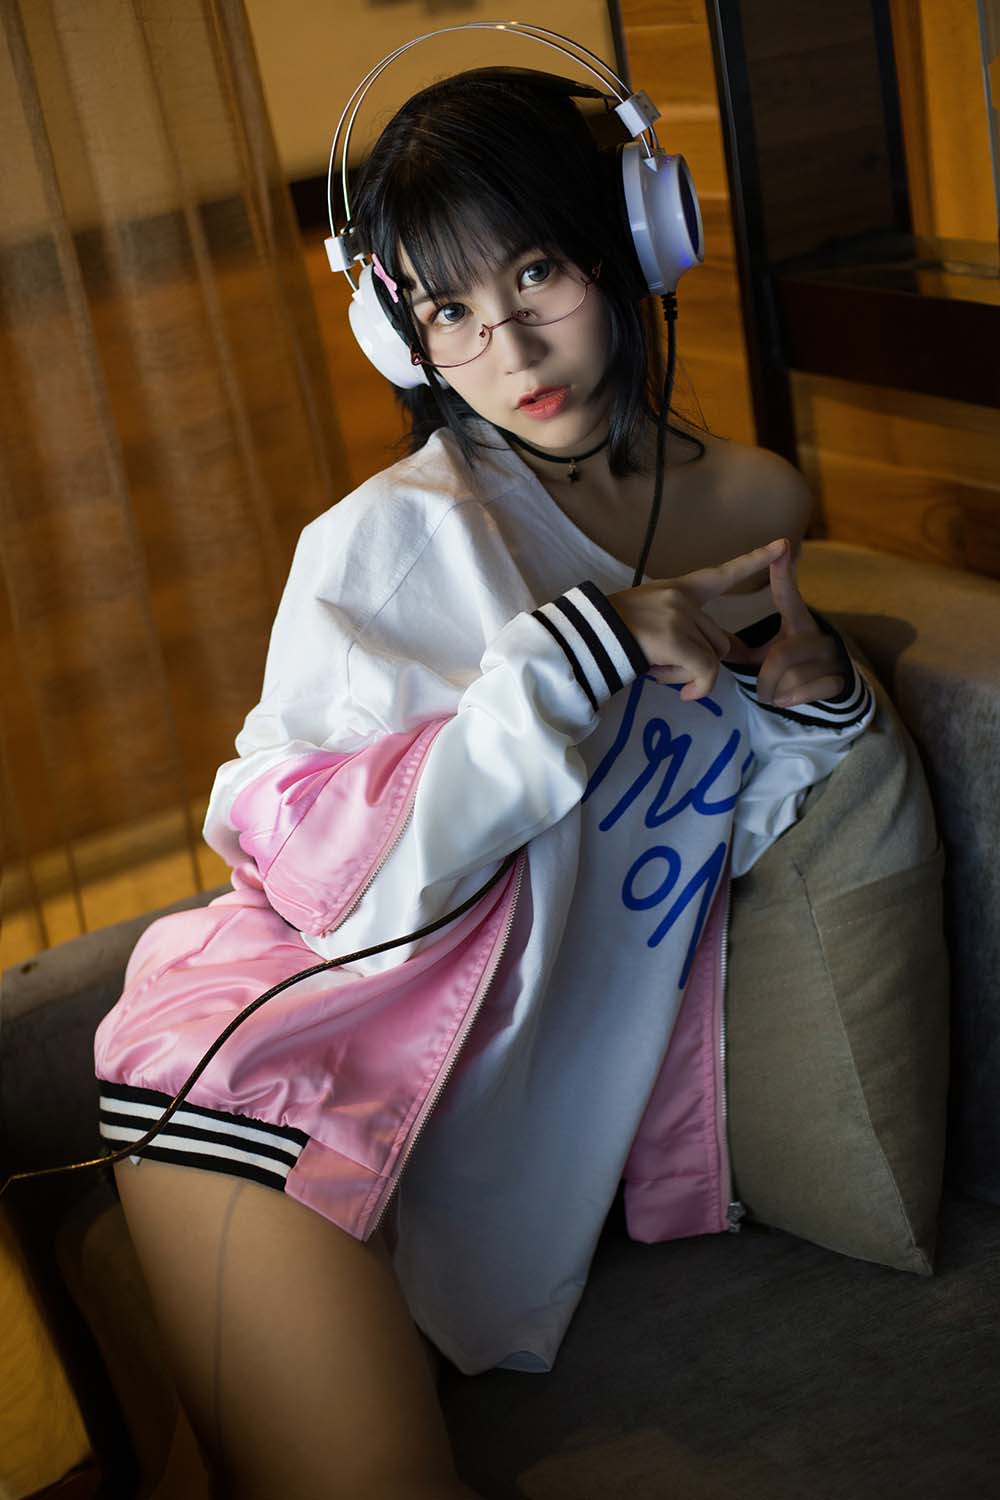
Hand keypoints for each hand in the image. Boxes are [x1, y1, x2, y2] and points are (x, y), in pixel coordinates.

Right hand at [607, 539, 787, 701]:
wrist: (583, 639)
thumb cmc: (611, 636)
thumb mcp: (650, 621)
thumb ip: (681, 630)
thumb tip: (713, 660)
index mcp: (678, 589)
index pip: (722, 574)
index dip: (754, 560)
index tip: (784, 544)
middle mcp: (682, 598)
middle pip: (720, 640)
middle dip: (700, 661)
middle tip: (666, 666)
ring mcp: (680, 617)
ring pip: (713, 658)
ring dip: (691, 674)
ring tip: (658, 670)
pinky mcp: (675, 640)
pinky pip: (706, 673)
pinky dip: (700, 688)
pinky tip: (685, 694)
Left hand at [725, 539, 845, 705]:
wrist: (828, 684)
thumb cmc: (791, 665)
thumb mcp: (768, 652)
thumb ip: (742, 647)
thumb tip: (710, 646)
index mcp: (797, 621)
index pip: (788, 595)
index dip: (783, 574)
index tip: (782, 546)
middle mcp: (816, 634)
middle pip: (780, 657)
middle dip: (764, 679)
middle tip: (759, 690)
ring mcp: (829, 656)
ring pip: (793, 678)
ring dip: (776, 692)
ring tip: (773, 695)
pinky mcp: (838, 678)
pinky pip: (811, 691)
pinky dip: (793, 700)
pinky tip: (785, 700)